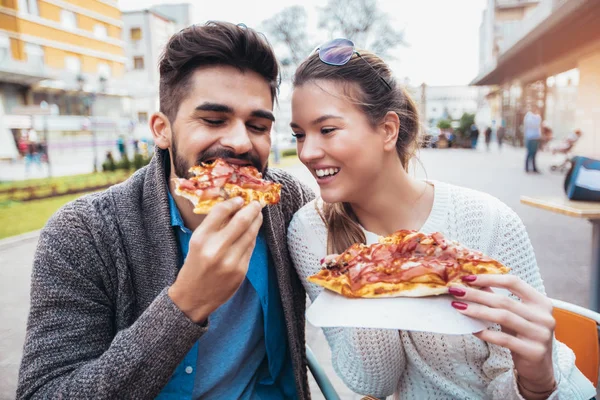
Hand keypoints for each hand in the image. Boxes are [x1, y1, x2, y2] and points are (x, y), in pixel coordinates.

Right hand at [168, 198, 262, 322]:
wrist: (193, 297)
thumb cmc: (194, 265)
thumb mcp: (197, 243)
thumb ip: (214, 226)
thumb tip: (235, 208)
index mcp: (201, 238)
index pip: (221, 211)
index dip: (233, 202)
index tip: (239, 199)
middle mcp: (216, 248)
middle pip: (241, 220)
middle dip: (252, 209)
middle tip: (256, 203)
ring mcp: (231, 261)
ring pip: (250, 234)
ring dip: (256, 222)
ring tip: (257, 215)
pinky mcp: (241, 270)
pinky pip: (251, 248)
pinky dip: (252, 238)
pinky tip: (252, 232)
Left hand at [449, 275, 556, 395]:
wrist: (539, 368)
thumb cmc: (523, 336)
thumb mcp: (514, 315)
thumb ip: (499, 299)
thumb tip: (474, 283)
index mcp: (541, 302)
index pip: (514, 282)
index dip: (490, 278)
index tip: (468, 278)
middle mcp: (544, 317)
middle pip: (505, 300)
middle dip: (477, 294)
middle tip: (455, 291)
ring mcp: (541, 334)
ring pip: (503, 317)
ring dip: (477, 311)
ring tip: (458, 307)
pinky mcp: (533, 351)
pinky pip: (504, 339)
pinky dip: (486, 333)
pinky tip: (472, 329)